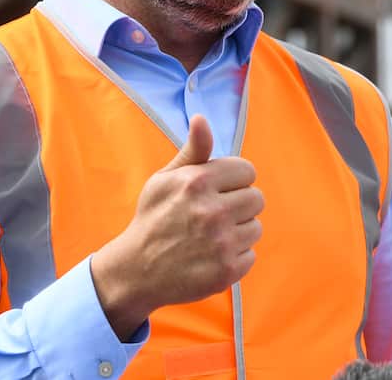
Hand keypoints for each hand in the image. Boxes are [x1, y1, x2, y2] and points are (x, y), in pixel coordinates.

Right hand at [90, 115, 263, 338]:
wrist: (135, 271)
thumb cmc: (153, 219)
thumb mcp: (165, 180)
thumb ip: (193, 150)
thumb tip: (202, 119)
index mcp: (198, 182)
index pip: (248, 171)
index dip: (234, 181)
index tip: (217, 192)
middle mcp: (212, 211)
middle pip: (256, 199)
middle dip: (238, 205)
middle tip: (213, 217)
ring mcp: (221, 243)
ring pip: (256, 227)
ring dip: (238, 232)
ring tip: (211, 237)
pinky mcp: (227, 270)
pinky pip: (251, 254)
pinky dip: (235, 257)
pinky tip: (211, 256)